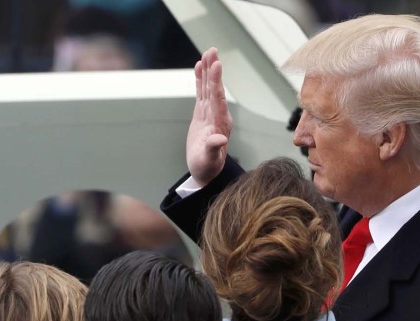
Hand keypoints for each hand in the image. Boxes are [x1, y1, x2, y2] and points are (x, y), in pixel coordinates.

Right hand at [186, 47, 232, 185]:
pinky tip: (199, 67)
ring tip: (207, 53)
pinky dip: (200, 80)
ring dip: (208, 71)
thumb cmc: (207, 167)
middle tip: (213, 51)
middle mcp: (217, 115)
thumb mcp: (209, 160)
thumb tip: (220, 140)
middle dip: (213, 70)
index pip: (218, 99)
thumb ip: (214, 149)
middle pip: (215, 89)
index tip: (217, 65)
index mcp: (220, 124)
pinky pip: (202, 93)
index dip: (216, 82)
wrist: (206, 171)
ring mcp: (210, 113)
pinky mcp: (203, 114)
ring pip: (208, 88)